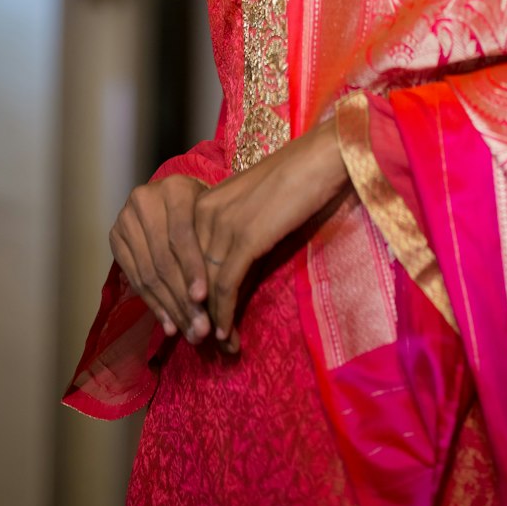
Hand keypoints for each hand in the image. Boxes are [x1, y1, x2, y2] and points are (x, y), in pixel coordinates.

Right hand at [109, 174, 212, 344]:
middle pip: (163, 259)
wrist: (171, 196)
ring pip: (148, 273)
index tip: (205, 298)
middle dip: (182, 298)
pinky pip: (134, 280)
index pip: (182, 235)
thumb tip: (226, 294)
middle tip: (200, 328)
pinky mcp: (115, 239)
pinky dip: (154, 305)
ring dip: (169, 308)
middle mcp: (144, 200)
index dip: (192, 267)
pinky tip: (169, 325)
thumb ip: (214, 243)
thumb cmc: (204, 209)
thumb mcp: (212, 215)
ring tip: (188, 332)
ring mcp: (125, 220)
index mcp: (174, 188)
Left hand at [195, 120, 349, 348]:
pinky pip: (226, 286)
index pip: (185, 260)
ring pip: (205, 286)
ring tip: (218, 349)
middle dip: (195, 314)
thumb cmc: (296, 178)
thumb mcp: (254, 207)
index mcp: (202, 203)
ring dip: (210, 323)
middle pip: (190, 275)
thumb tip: (229, 276)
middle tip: (202, 345)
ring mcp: (223, 225)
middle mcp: (204, 213)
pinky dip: (225, 315)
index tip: (192, 322)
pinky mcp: (245, 238)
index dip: (186, 296)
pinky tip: (227, 335)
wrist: (321, 156)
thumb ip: (235, 235)